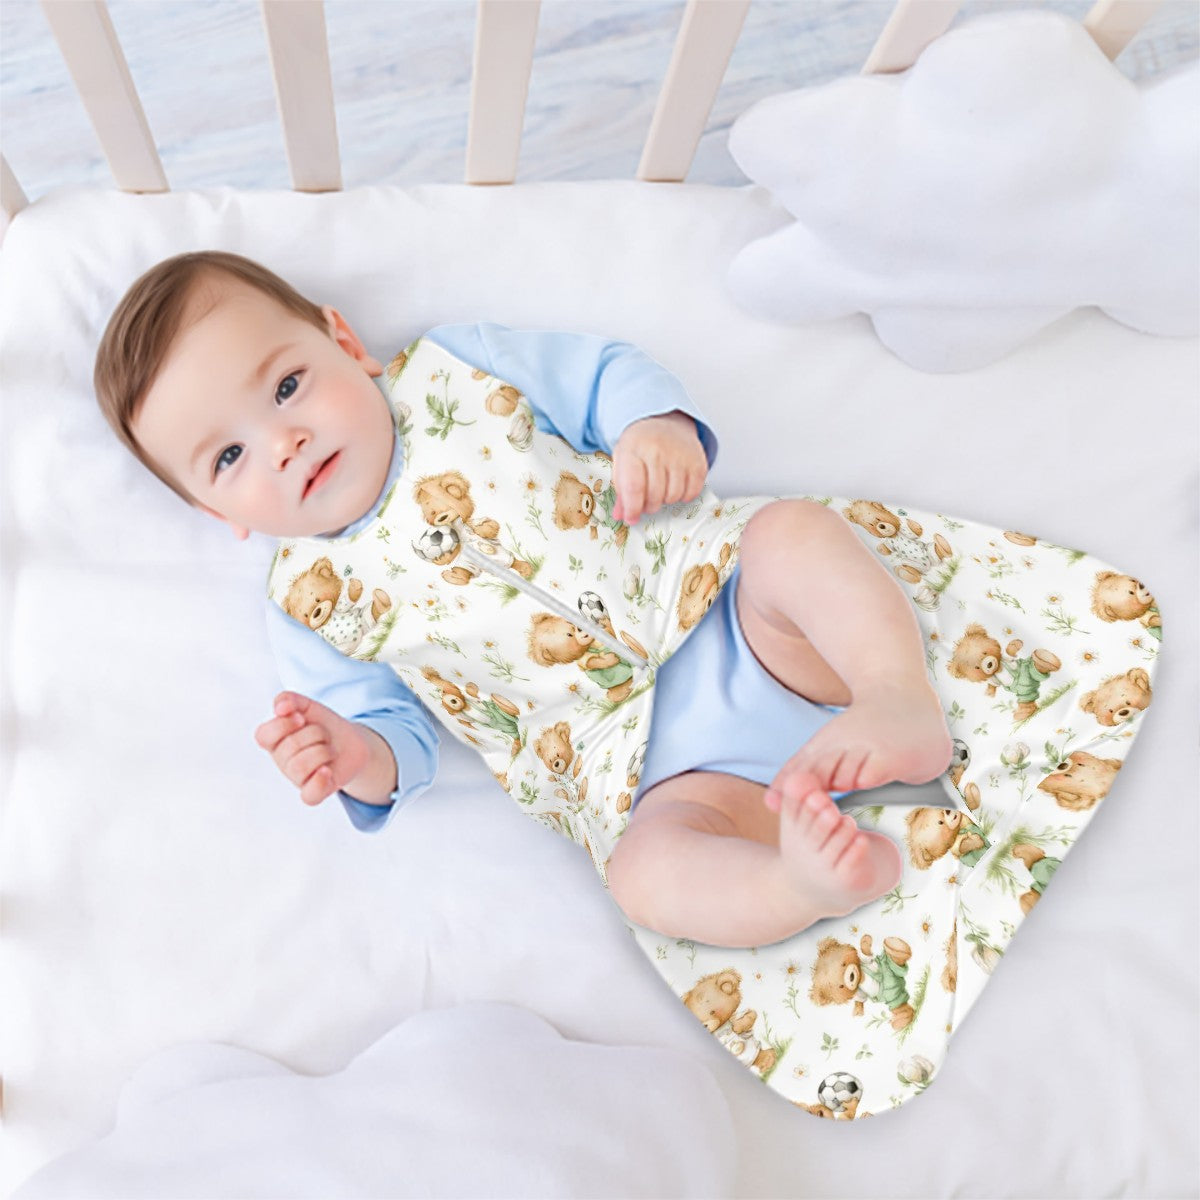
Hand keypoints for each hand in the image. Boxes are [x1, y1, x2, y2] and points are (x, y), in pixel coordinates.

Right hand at [254, 691, 370, 805]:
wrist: (352, 742)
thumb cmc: (324, 725)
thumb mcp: (307, 706)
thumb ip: (289, 699)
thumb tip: (280, 707)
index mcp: (275, 741)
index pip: (264, 735)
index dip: (283, 724)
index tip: (302, 718)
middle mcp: (282, 761)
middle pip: (290, 747)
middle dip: (315, 733)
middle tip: (323, 734)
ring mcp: (297, 778)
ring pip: (300, 767)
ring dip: (323, 751)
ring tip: (329, 749)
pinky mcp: (314, 792)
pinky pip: (309, 795)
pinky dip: (319, 781)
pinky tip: (328, 770)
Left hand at [611, 410, 707, 524]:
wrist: (663, 422)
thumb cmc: (640, 446)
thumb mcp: (623, 461)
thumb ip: (621, 489)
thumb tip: (622, 516)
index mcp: (633, 450)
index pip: (634, 487)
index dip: (632, 508)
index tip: (631, 518)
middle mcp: (657, 450)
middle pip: (654, 496)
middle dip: (648, 505)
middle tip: (647, 500)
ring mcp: (680, 455)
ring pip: (673, 496)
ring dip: (665, 500)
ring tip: (661, 488)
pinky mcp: (698, 461)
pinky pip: (692, 493)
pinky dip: (683, 495)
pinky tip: (675, 485)